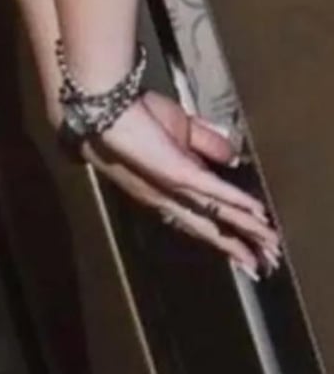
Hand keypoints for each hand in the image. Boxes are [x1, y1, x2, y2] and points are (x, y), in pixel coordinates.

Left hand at [75, 90, 280, 277]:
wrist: (107, 107)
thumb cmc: (135, 114)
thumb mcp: (179, 129)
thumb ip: (207, 143)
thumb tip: (234, 160)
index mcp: (166, 188)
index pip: (200, 217)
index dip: (223, 233)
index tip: (245, 249)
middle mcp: (168, 197)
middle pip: (210, 228)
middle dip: (238, 246)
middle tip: (264, 265)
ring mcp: (174, 189)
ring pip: (216, 217)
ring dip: (245, 233)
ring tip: (268, 251)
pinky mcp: (179, 174)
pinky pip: (214, 192)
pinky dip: (238, 204)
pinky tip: (258, 214)